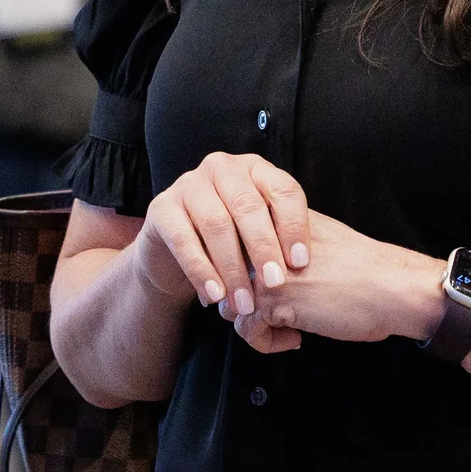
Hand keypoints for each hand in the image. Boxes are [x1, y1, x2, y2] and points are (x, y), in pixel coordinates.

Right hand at [133, 152, 312, 350]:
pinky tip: (215, 296)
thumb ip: (280, 239)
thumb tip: (309, 269)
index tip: (301, 263)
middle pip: (247, 205)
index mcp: (255, 168)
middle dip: (264, 249)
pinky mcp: (161, 208)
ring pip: (215, 223)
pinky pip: (184, 240)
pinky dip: (202, 271)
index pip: (282, 189)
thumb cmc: (232, 242)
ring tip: (245, 303)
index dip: (294, 226)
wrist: (176, 252)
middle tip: (276, 285)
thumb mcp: (259, 234)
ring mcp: (188, 185)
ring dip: (233, 267)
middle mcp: (221, 168)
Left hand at [236, 211, 444, 350]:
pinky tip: (296, 338)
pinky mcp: (272, 299)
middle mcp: (259, 240)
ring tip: (289, 327)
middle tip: (273, 316)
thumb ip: (274, 245)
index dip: (238, 278)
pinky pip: (248, 331)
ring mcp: (263, 269)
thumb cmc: (359, 268)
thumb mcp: (309, 240)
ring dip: (256, 324)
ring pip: (230, 306)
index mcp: (269, 219)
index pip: (227, 249)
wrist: (391, 287)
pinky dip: (268, 343)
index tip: (258, 294)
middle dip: (243, 304)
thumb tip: (243, 268)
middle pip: (222, 278)